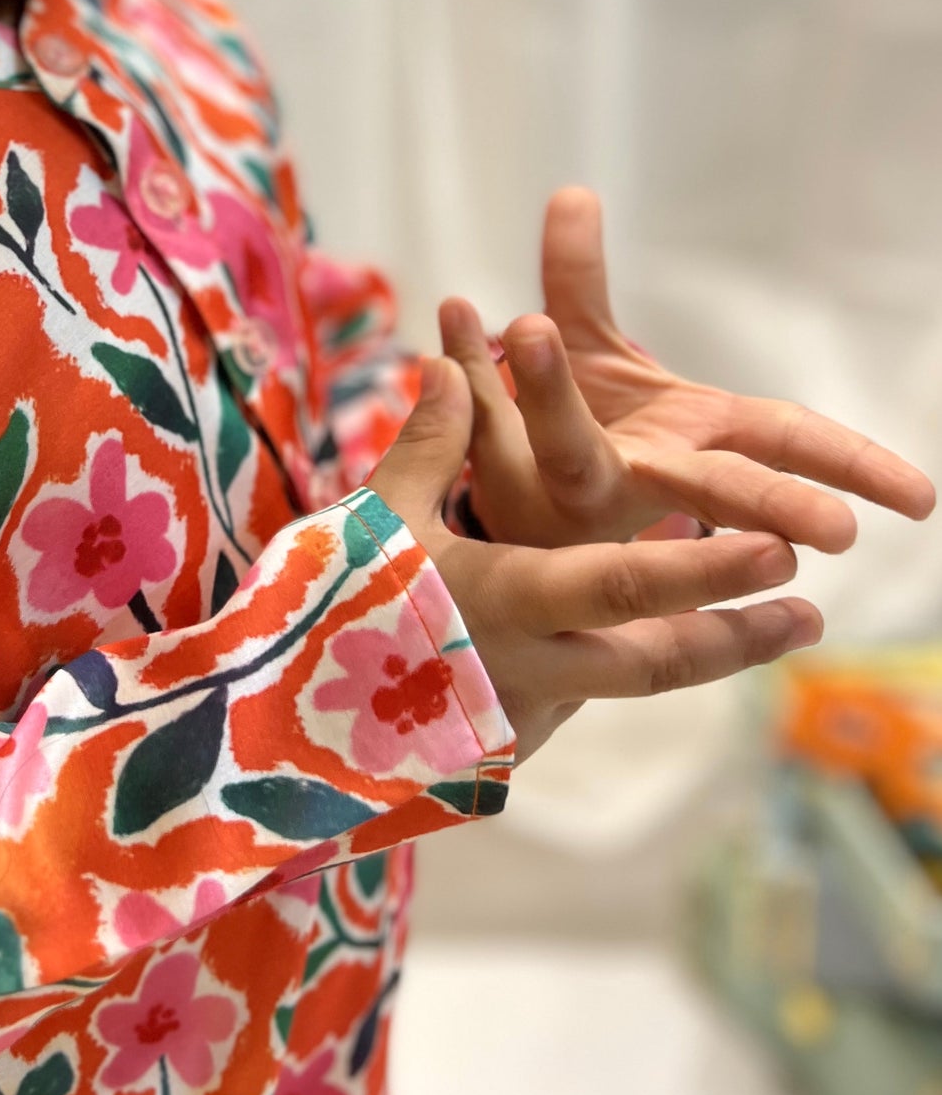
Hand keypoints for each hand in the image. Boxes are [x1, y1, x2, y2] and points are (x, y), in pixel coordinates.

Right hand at [368, 355, 820, 762]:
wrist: (285, 728)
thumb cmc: (328, 609)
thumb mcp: (374, 517)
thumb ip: (430, 442)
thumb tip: (457, 363)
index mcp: (498, 599)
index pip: (619, 587)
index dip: (702, 574)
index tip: (773, 551)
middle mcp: (526, 663)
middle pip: (654, 659)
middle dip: (736, 635)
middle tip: (808, 610)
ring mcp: (523, 708)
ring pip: (635, 682)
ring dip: (712, 654)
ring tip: (786, 624)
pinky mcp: (512, 731)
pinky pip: (590, 691)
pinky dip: (638, 661)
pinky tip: (681, 638)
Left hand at [443, 186, 935, 549]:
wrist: (492, 513)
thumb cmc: (576, 435)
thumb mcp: (594, 356)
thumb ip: (581, 280)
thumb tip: (572, 190)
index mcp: (695, 440)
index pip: (789, 445)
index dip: (851, 466)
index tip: (920, 500)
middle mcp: (643, 473)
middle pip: (715, 486)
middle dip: (769, 504)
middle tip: (832, 533)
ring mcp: (576, 491)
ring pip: (576, 453)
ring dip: (557, 394)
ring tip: (536, 325)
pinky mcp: (511, 493)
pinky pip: (485, 428)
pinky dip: (467, 371)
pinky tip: (449, 314)